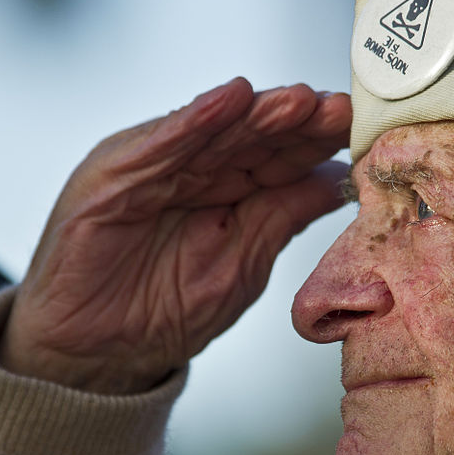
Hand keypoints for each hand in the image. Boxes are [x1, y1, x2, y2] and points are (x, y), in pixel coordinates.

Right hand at [0, 78, 350, 393]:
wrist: (94, 353)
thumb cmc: (165, 311)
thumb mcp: (242, 264)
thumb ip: (282, 216)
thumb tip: (339, 181)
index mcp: (228, 191)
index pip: (280, 157)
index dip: (317, 141)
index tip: (359, 126)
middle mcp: (194, 171)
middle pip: (253, 136)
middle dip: (295, 121)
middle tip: (339, 107)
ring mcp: (153, 169)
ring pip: (213, 133)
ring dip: (257, 114)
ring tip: (299, 101)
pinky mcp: (112, 177)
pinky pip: (159, 145)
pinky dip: (193, 122)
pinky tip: (230, 101)